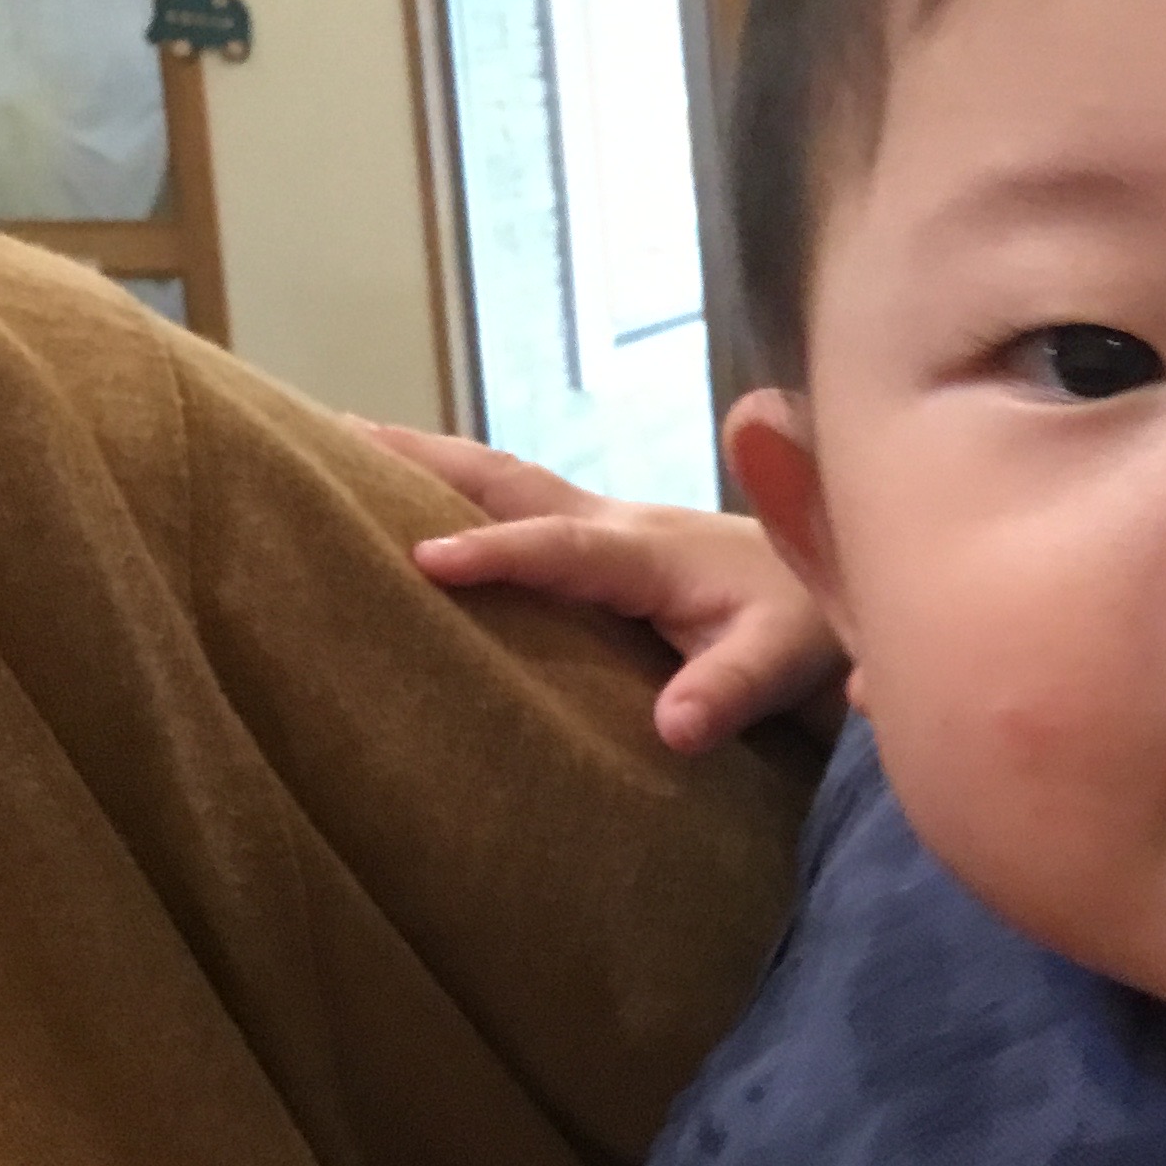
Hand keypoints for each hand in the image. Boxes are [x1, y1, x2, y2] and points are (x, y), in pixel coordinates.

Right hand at [354, 421, 846, 754]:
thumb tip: (675, 729)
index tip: (422, 560)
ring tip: (332, 445)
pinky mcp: (603, 541)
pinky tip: (405, 502)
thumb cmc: (807, 630)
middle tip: (326, 437)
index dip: (497, 552)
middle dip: (423, 462)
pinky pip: (517, 508)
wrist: (840, 591)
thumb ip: (731, 688)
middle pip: (509, 480)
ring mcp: (606, 525)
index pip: (563, 545)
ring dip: (426, 465)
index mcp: (652, 553)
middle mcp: (618, 524)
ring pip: (505, 483)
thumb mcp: (784, 661)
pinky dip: (458, 494)